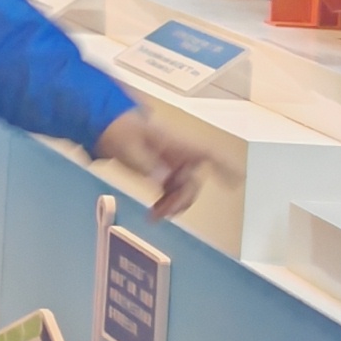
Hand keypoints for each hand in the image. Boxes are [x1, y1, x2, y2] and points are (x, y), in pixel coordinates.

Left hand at [94, 105, 231, 223]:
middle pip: (193, 182)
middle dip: (182, 199)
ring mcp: (170, 164)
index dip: (225, 166)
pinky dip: (165, 204)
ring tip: (155, 216)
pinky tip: (155, 214)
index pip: (208, 153)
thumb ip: (147, 164)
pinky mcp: (160, 172)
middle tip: (163, 213)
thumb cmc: (118, 128)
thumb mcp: (128, 146)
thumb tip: (164, 180)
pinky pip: (170, 192)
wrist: (103, 123)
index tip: (238, 180)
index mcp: (176, 143)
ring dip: (173, 205)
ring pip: (183, 190)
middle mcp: (179, 155)